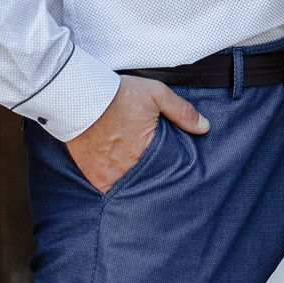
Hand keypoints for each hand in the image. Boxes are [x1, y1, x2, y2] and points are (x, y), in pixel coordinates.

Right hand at [66, 75, 208, 193]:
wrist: (79, 95)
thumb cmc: (118, 94)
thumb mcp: (156, 94)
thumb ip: (182, 112)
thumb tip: (205, 127)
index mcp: (148, 150)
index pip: (168, 170)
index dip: (172, 171)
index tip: (177, 172)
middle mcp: (129, 167)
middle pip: (149, 182)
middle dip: (155, 180)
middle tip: (162, 181)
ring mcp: (109, 174)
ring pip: (130, 187)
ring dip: (136, 184)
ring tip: (142, 180)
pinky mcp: (93, 175)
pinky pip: (109, 189)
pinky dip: (116, 185)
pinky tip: (123, 181)